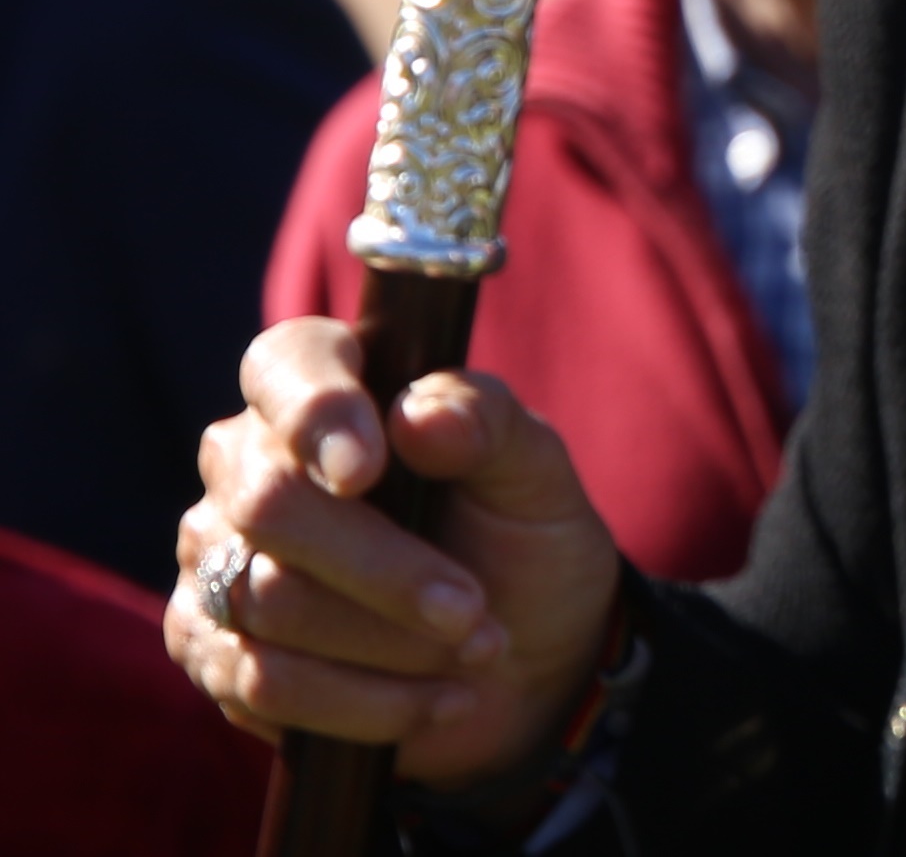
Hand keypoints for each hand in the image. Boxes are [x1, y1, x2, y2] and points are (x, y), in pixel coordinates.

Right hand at [168, 320, 625, 784]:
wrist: (521, 664)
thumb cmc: (519, 543)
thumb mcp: (538, 480)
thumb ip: (492, 427)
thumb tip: (420, 416)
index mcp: (330, 391)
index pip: (287, 363)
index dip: (317, 411)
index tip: (371, 468)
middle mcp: (248, 465)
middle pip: (270, 502)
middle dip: (384, 569)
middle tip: (474, 611)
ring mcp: (214, 556)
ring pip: (267, 599)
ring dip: (388, 641)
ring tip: (477, 652)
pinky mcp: (208, 645)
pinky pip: (261, 679)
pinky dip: (365, 699)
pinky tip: (438, 700)